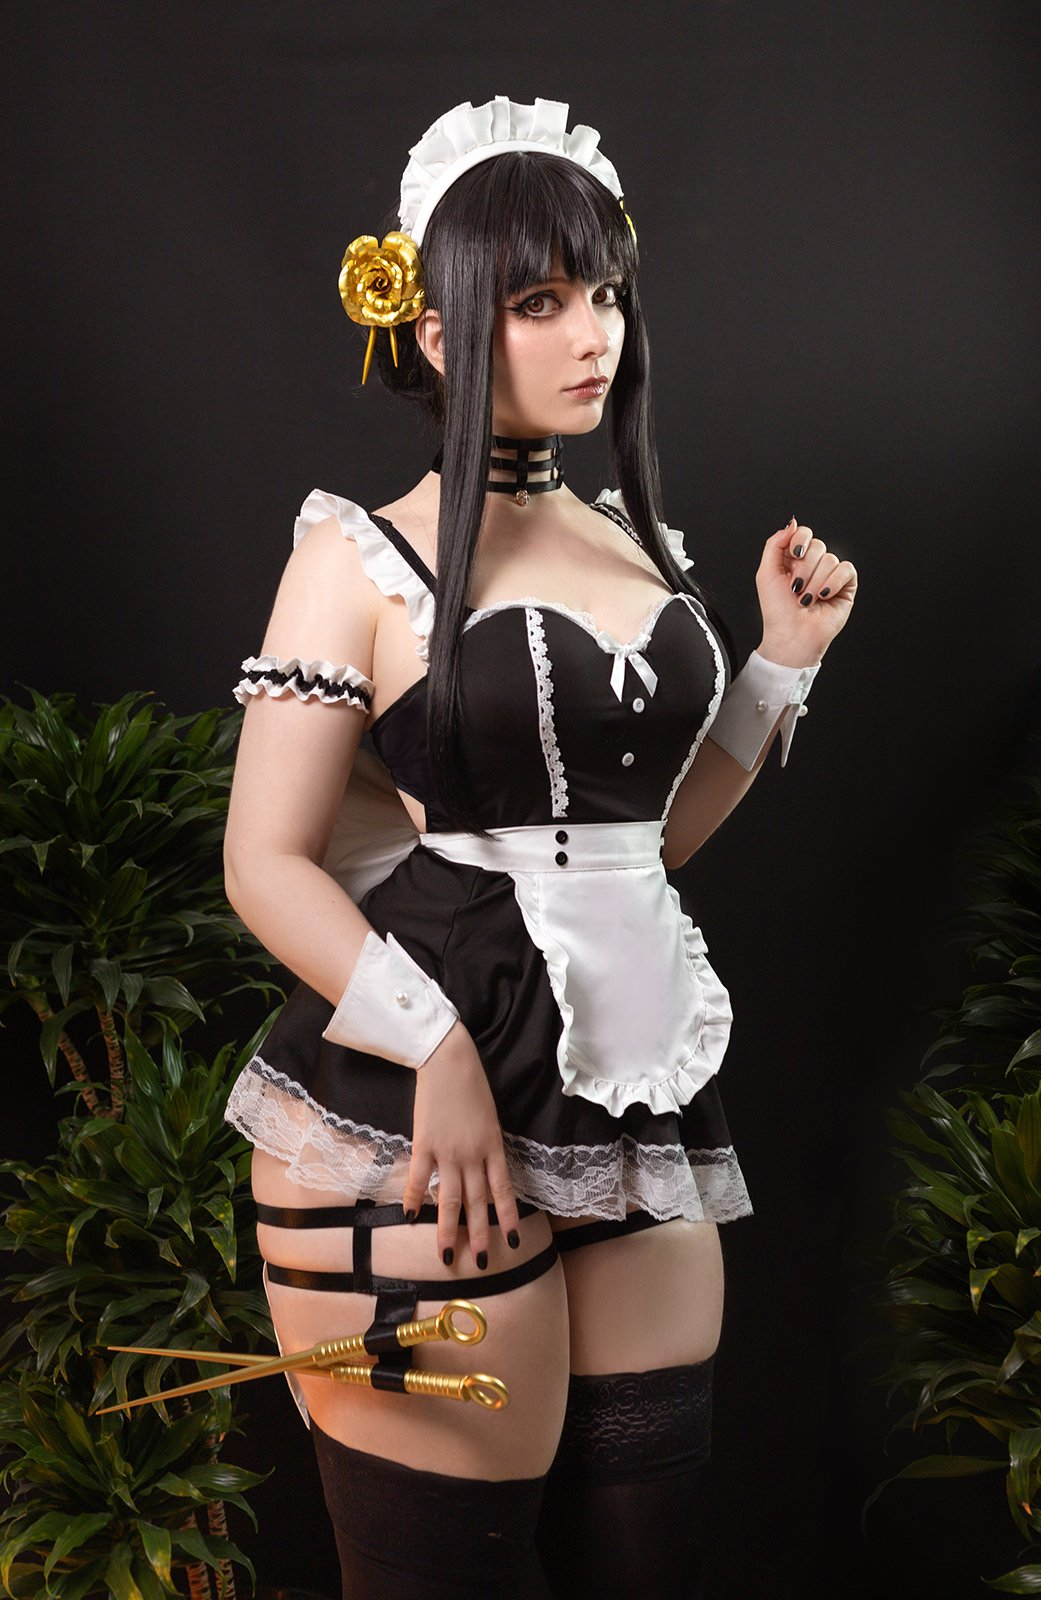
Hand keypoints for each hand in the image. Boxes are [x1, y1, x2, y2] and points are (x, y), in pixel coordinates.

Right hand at [402, 1020, 521, 1268]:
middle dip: (479, 1234)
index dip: (507, 1217)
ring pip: (449, 1199)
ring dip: (449, 1229)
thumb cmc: (472, 1084)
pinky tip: (411, 1216)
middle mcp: (472, 1155)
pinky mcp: (424, 1143)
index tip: (511, 1241)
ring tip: (448, 1254)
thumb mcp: (490, 1118)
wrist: (448, 1060)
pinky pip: (419, 1178)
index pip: (503, 1190)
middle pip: (477, 1202)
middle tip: (482, 1262)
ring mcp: (447, 1151)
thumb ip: (487, 1147)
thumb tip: (484, 1173)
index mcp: (493, 1146)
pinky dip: (415, 1198)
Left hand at [754, 517, 857, 666]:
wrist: (791, 635)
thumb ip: (775, 544)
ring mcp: (830, 575)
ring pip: (830, 559)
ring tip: (807, 599)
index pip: (803, 534)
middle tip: (796, 588)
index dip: (800, 540)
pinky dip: (833, 582)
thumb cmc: (777, 610)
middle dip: (804, 568)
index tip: (795, 555)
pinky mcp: (846, 585)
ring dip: (814, 581)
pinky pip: (846, 569)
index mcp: (794, 559)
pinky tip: (823, 595)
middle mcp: (813, 565)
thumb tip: (793, 523)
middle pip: (817, 545)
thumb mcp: (766, 573)